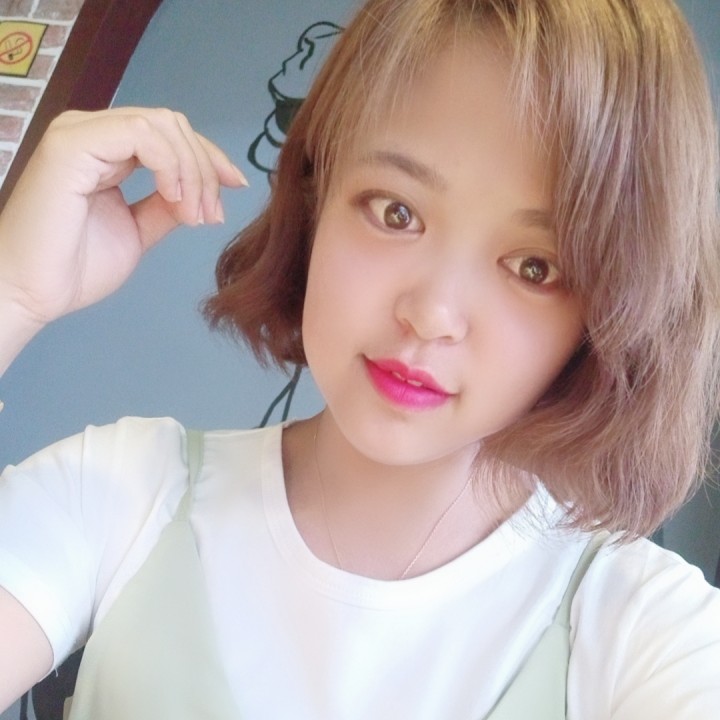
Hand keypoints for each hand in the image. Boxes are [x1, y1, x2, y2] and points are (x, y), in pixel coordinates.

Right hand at [0, 107, 246, 332]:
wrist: (34, 293)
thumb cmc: (76, 267)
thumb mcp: (139, 231)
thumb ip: (167, 206)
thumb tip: (203, 195)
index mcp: (107, 150)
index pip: (171, 135)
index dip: (210, 158)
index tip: (237, 186)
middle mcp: (94, 133)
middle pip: (172, 125)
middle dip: (206, 168)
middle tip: (211, 215)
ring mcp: (81, 133)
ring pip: (162, 125)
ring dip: (193, 170)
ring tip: (195, 216)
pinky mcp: (72, 144)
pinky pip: (140, 134)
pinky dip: (170, 165)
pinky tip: (176, 200)